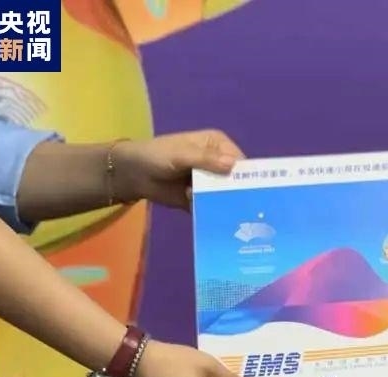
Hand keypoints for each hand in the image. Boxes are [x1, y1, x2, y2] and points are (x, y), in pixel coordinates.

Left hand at [113, 129, 245, 209]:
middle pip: (236, 179)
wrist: (133, 175)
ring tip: (229, 217)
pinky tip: (216, 221)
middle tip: (243, 209)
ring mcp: (210, 182)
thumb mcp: (181, 155)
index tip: (254, 192)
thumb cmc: (156, 156)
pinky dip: (214, 213)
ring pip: (226, 195)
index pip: (240, 160)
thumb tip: (233, 165)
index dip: (247, 175)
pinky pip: (213, 207)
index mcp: (218, 145)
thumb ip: (206, 160)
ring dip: (226, 205)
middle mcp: (218, 162)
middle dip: (238, 192)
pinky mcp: (201, 198)